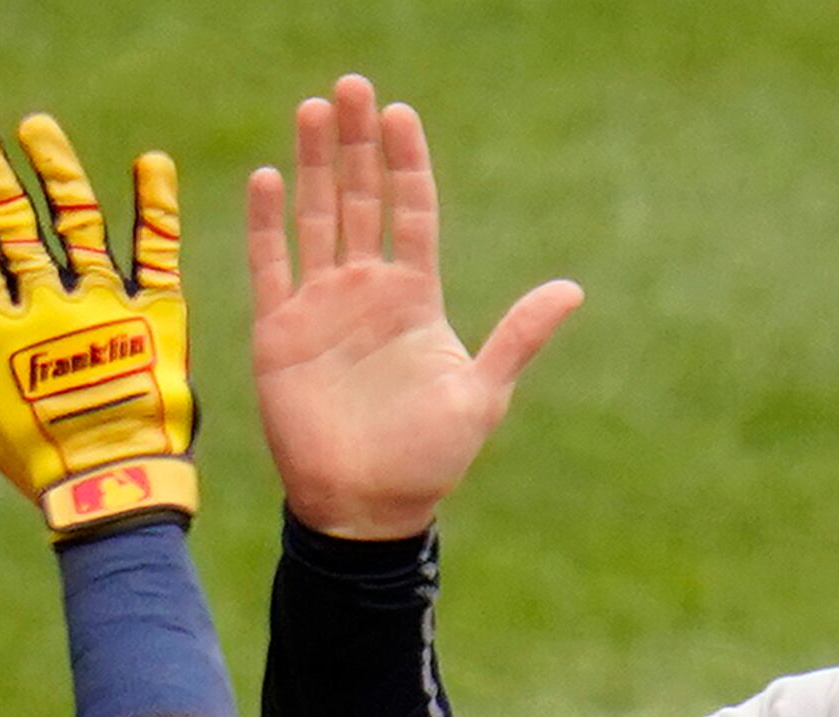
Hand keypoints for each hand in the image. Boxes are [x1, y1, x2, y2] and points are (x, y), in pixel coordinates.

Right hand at [0, 103, 195, 538]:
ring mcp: (104, 308)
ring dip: (56, 172)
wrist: (113, 493)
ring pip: (77, 225)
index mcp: (0, 333)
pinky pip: (158, 254)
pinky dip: (155, 207)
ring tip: (38, 127)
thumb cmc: (40, 464)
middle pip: (12, 225)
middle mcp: (49, 309)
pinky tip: (152, 162)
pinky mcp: (157, 319)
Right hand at [243, 74, 580, 539]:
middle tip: (352, 87)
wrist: (366, 507)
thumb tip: (572, 288)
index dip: (406, 165)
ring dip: (315, 165)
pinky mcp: (279, 331)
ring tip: (315, 110)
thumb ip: (519, 336)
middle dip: (357, 144)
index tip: (402, 115)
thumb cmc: (428, 458)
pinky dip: (266, 223)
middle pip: (360, 200)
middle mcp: (366, 291)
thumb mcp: (482, 393)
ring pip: (316, 218)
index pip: (411, 213)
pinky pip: (269, 266)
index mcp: (415, 298)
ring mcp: (320, 307)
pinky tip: (270, 179)